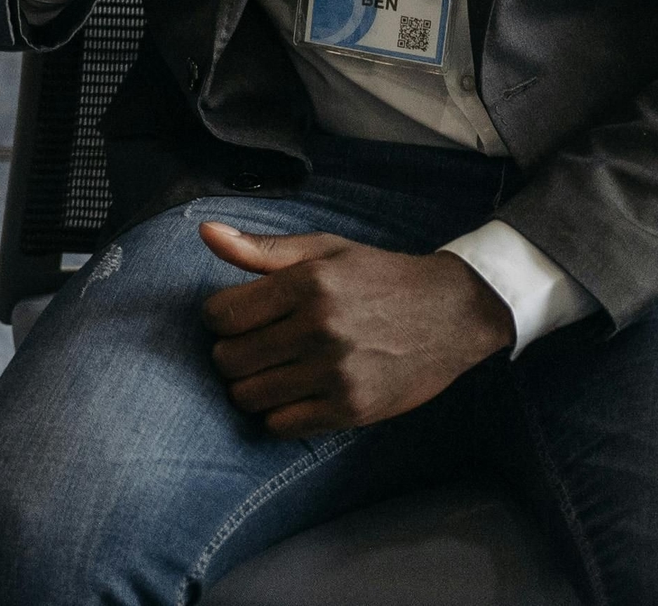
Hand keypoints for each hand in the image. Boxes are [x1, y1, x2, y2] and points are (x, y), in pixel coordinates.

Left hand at [199, 225, 511, 436]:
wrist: (452, 313)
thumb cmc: (380, 277)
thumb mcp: (324, 249)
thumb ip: (261, 247)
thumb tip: (205, 231)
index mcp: (308, 284)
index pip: (220, 315)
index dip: (217, 318)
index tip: (235, 318)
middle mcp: (320, 329)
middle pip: (229, 359)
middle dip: (230, 354)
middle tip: (252, 347)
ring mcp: (337, 373)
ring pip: (248, 396)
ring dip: (250, 387)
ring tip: (271, 371)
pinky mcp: (354, 409)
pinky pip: (282, 426)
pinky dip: (277, 414)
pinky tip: (293, 394)